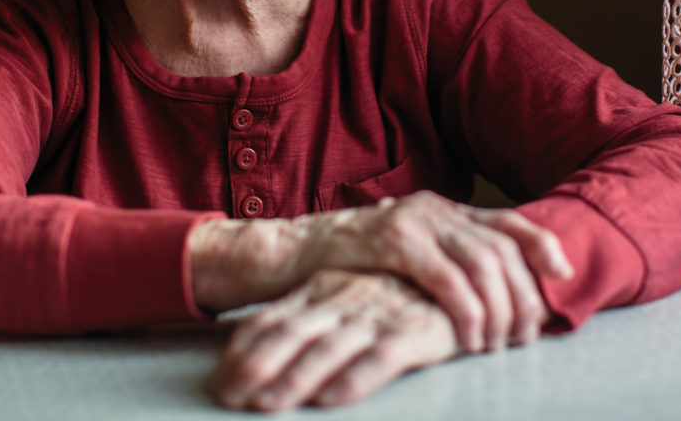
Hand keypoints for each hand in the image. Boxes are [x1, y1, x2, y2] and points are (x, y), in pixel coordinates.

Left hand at [209, 269, 459, 410]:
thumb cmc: (391, 295)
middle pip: (293, 334)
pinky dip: (355, 378)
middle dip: (258, 368)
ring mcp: (379, 314)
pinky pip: (382, 357)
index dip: (243, 351)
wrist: (461, 276)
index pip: (273, 319)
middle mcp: (344, 299)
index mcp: (321, 290)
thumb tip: (244, 342)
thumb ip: (301, 317)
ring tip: (270, 405)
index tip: (219, 382)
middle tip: (231, 397)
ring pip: (330, 348)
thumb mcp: (340, 298)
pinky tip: (331, 398)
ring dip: (296, 378)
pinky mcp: (417, 332)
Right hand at [292, 192, 573, 352]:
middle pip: (502, 249)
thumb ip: (444, 264)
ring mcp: (414, 220)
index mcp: (443, 211)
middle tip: (522, 338)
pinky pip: (446, 277)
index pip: (506, 221)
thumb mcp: (406, 259)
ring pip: (482, 263)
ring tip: (494, 344)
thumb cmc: (351, 266)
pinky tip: (468, 336)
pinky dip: (466, 309)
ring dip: (497, 310)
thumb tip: (493, 295)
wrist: (291, 253)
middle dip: (521, 297)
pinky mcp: (393, 240)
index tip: (563, 273)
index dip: (540, 244)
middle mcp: (434, 209)